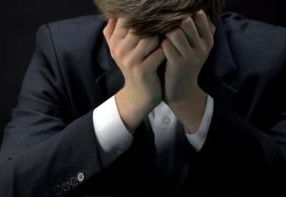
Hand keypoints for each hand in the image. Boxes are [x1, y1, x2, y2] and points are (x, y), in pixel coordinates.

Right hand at [103, 17, 165, 131]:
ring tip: (167, 41)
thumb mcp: (120, 49)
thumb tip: (115, 12)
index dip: (142, 15)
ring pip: (151, 38)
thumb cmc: (134, 66)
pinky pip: (159, 52)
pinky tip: (170, 52)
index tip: (155, 17)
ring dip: (162, 38)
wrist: (139, 94)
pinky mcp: (143, 70)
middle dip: (155, 25)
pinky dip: (167, 50)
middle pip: (139, 25)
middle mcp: (120, 50)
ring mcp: (131, 61)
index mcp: (114, 41)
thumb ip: (114, 30)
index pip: (127, 18)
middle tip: (167, 26)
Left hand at [161, 10, 215, 132]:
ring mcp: (190, 56)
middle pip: (186, 20)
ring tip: (159, 36)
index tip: (173, 20)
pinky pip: (166, 45)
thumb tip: (194, 10)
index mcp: (208, 40)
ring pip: (175, 31)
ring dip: (164, 32)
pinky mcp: (177, 64)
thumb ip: (197, 29)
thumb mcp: (196, 48)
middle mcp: (202, 47)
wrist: (182, 91)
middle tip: (162, 27)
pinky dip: (158, 43)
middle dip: (172, 22)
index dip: (184, 14)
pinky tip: (156, 48)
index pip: (199, 15)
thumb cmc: (185, 64)